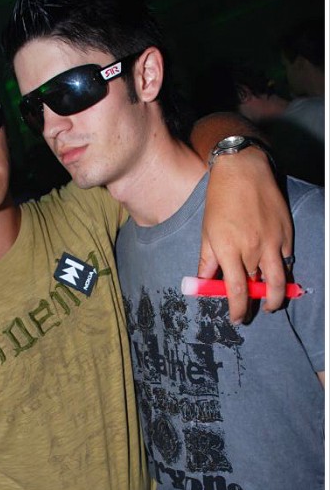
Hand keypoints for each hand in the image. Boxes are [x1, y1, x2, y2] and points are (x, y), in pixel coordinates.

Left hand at [199, 148, 292, 323]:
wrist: (242, 171)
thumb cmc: (219, 201)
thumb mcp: (206, 233)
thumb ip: (207, 261)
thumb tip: (204, 284)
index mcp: (229, 250)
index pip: (237, 291)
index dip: (237, 309)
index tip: (237, 318)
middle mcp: (253, 249)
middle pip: (261, 289)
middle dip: (259, 305)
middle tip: (256, 312)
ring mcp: (272, 241)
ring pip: (279, 278)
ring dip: (276, 295)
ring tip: (271, 302)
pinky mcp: (286, 232)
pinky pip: (286, 259)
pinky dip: (281, 269)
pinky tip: (274, 271)